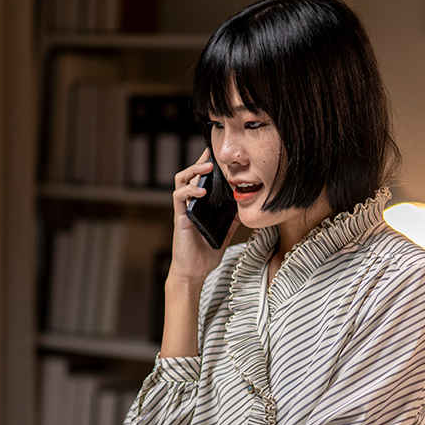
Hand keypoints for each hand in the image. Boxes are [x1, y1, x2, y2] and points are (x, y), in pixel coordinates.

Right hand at [168, 149, 239, 283]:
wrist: (193, 271)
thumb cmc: (205, 253)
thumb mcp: (225, 233)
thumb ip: (232, 220)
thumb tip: (245, 208)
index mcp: (200, 205)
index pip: (202, 180)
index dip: (208, 166)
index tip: (218, 155)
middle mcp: (190, 204)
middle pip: (191, 174)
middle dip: (201, 161)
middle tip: (212, 153)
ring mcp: (184, 209)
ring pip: (181, 180)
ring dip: (193, 171)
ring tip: (206, 168)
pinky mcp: (180, 217)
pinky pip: (179, 197)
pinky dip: (189, 191)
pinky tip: (200, 191)